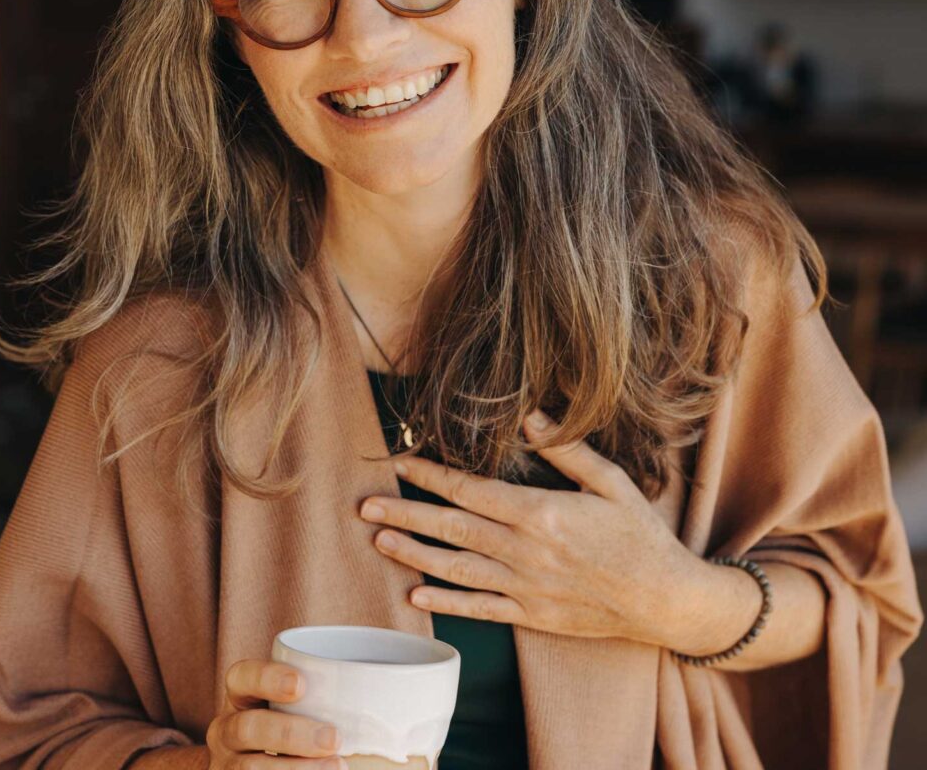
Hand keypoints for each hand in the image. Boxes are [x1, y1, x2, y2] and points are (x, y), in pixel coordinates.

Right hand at [205, 657, 345, 767]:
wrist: (255, 768)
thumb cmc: (290, 727)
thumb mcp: (294, 707)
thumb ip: (327, 693)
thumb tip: (402, 677)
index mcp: (240, 698)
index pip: (240, 677)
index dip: (266, 678)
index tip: (301, 684)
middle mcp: (225, 732)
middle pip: (248, 728)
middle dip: (291, 734)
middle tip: (334, 738)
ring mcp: (226, 767)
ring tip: (337, 769)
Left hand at [358, 408, 705, 649]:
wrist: (666, 600)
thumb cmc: (640, 534)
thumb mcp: (612, 481)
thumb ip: (566, 449)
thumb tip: (528, 414)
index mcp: (541, 513)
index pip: (471, 491)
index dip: (430, 476)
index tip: (400, 462)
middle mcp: (525, 552)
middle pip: (452, 529)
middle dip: (405, 515)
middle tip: (365, 507)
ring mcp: (526, 588)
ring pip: (457, 570)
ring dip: (415, 555)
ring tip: (379, 542)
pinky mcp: (532, 616)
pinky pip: (481, 610)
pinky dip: (447, 604)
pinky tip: (417, 596)